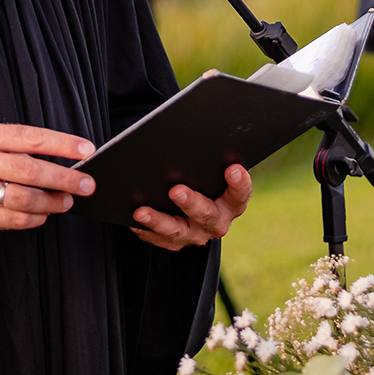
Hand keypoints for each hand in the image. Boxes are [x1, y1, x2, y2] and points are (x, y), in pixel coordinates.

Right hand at [0, 123, 94, 238]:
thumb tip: (53, 157)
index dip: (63, 144)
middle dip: (65, 178)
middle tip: (87, 184)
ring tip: (68, 201)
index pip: (31, 137)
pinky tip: (43, 215)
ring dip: (52, 202)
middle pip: (32, 171)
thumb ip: (9, 145)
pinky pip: (11, 221)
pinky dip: (33, 219)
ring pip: (25, 199)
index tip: (88, 149)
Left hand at [129, 165, 251, 250]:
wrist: (195, 199)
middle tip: (176, 190)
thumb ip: (208, 158)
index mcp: (232, 202)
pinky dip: (145, 229)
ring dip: (159, 221)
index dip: (239, 183)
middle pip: (207, 215)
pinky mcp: (175, 242)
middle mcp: (217, 221)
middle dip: (191, 202)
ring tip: (142, 211)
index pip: (240, 194)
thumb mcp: (211, 168)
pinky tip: (133, 219)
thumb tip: (191, 132)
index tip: (232, 169)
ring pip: (178, 231)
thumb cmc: (203, 176)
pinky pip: (159, 239)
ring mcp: (195, 234)